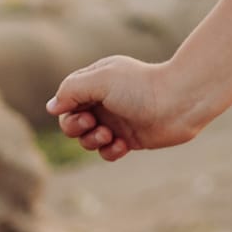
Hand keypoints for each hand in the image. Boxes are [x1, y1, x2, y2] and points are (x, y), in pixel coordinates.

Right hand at [46, 56, 202, 162]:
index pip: (67, 98)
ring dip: (92, 141)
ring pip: (88, 140)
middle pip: (73, 122)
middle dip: (76, 128)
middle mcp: (105, 100)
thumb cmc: (141, 87)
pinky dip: (110, 151)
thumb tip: (51, 107)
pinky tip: (123, 145)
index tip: (81, 110)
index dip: (67, 109)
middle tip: (93, 123)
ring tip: (109, 135)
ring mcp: (117, 120)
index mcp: (98, 80)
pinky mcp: (129, 138)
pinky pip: (107, 152)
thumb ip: (71, 90)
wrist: (180, 103)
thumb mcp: (100, 79)